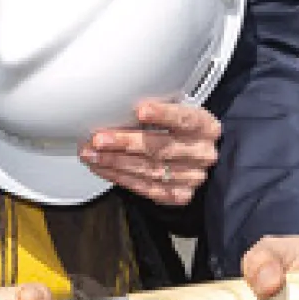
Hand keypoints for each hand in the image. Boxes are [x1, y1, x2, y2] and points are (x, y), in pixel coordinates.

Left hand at [80, 100, 222, 206]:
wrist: (195, 159)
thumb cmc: (180, 130)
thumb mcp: (177, 112)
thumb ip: (158, 110)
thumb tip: (118, 104)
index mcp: (206, 126)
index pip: (185, 119)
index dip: (163, 115)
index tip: (141, 110)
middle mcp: (203, 153)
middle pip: (162, 148)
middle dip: (126, 143)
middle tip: (100, 139)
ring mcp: (193, 177)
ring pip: (151, 170)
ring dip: (116, 163)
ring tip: (92, 154)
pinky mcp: (179, 195)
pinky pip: (147, 188)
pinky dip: (121, 178)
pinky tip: (103, 168)